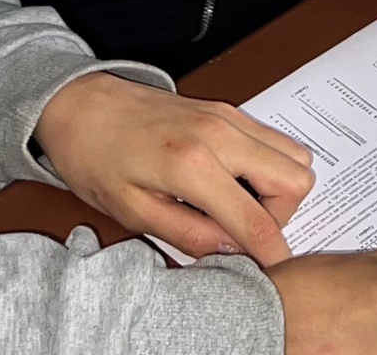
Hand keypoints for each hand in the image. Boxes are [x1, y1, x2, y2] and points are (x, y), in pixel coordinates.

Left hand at [34, 71, 314, 265]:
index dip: (273, 254)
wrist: (80, 104)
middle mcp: (220, 133)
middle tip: (243, 231)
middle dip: (280, 217)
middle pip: (296, 181)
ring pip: (295, 157)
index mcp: (191, 164)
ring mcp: (228, 116)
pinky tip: (232, 183)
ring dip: (279, 189)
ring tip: (237, 207)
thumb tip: (230, 251)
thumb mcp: (130, 210)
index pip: (256, 219)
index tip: (274, 271)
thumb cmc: (95, 155)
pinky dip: (270, 167)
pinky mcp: (228, 110)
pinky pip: (274, 140)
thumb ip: (186, 235)